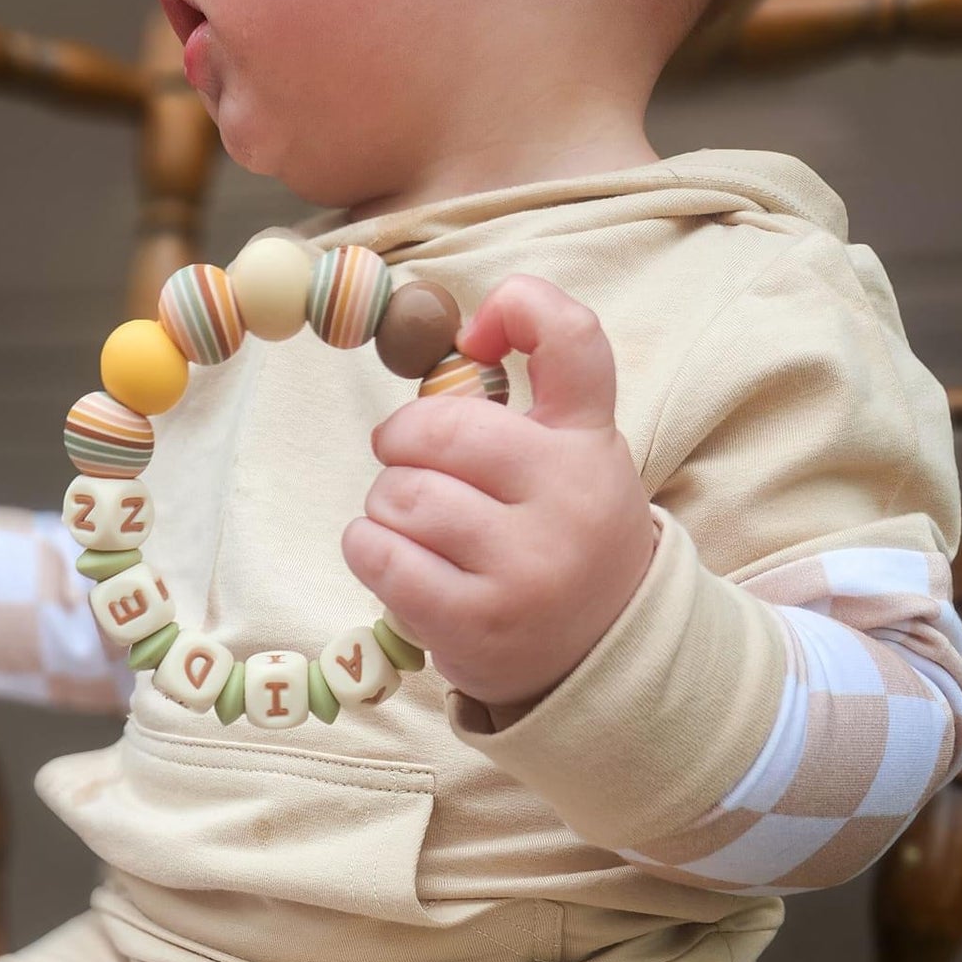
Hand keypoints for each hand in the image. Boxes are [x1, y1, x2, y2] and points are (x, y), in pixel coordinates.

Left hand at [340, 274, 656, 711]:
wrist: (595, 654)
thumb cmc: (562, 539)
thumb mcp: (575, 458)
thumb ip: (535, 395)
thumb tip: (457, 338)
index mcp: (590, 444)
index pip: (572, 339)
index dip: (517, 308)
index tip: (474, 334)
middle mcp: (568, 500)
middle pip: (442, 428)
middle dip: (401, 440)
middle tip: (404, 460)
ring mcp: (524, 567)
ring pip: (403, 495)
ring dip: (385, 503)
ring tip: (409, 522)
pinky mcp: (476, 623)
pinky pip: (383, 557)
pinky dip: (367, 548)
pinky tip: (389, 555)